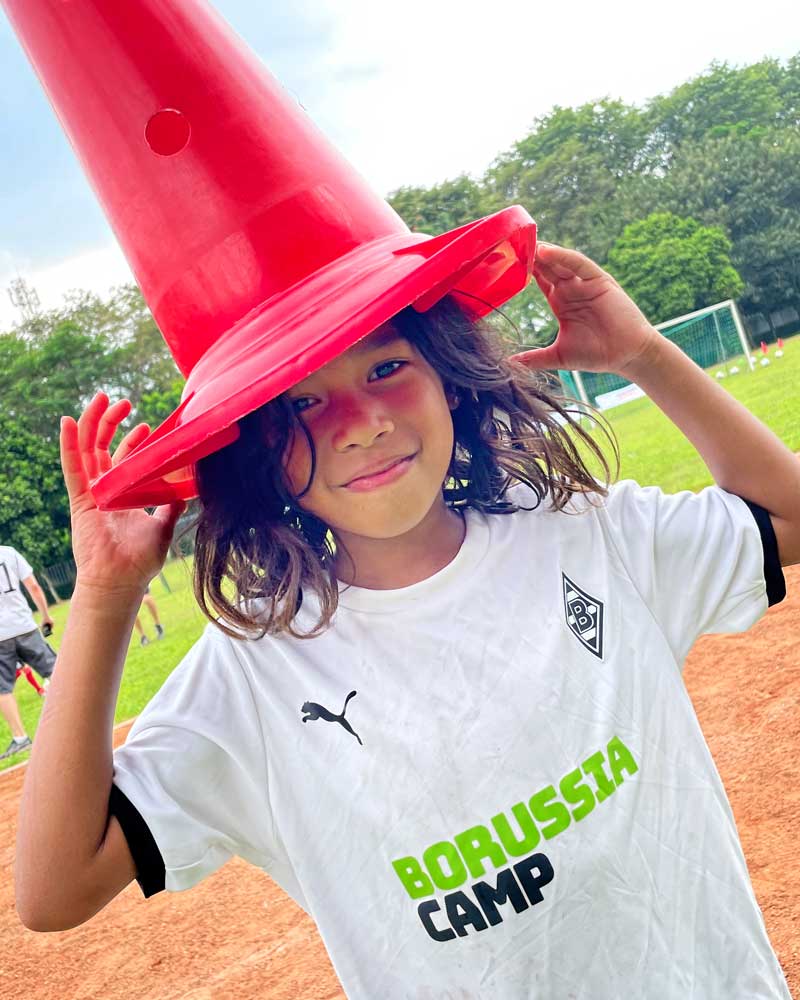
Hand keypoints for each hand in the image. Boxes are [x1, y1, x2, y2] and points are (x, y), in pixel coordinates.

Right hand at [60, 392, 184, 594]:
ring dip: (92, 423)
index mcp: (123, 496)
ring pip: (87, 450)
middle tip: (124, 402)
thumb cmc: (141, 561)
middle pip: (103, 448)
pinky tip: (66, 421)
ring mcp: (91, 494)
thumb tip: (187, 488)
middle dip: (112, 423)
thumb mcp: (164, 528)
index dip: (133, 441)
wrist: (122, 582)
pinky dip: (68, 444)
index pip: (124, 460)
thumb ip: (172, 506)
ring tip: (101, 399)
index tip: (147, 425)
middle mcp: (104, 491)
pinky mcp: (80, 500)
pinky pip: (72, 467)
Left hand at [511, 243, 660, 375]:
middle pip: (546, 267)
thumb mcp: (558, 356)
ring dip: (543, 252)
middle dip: (530, 256)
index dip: (523, 271)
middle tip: (508, 245)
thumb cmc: (597, 354)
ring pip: (560, 262)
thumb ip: (534, 359)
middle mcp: (571, 289)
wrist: (627, 356)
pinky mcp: (599, 280)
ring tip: (524, 244)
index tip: (502, 263)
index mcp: (560, 301)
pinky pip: (579, 264)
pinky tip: (547, 252)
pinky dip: (563, 257)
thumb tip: (510, 365)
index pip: (538, 279)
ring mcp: (584, 283)